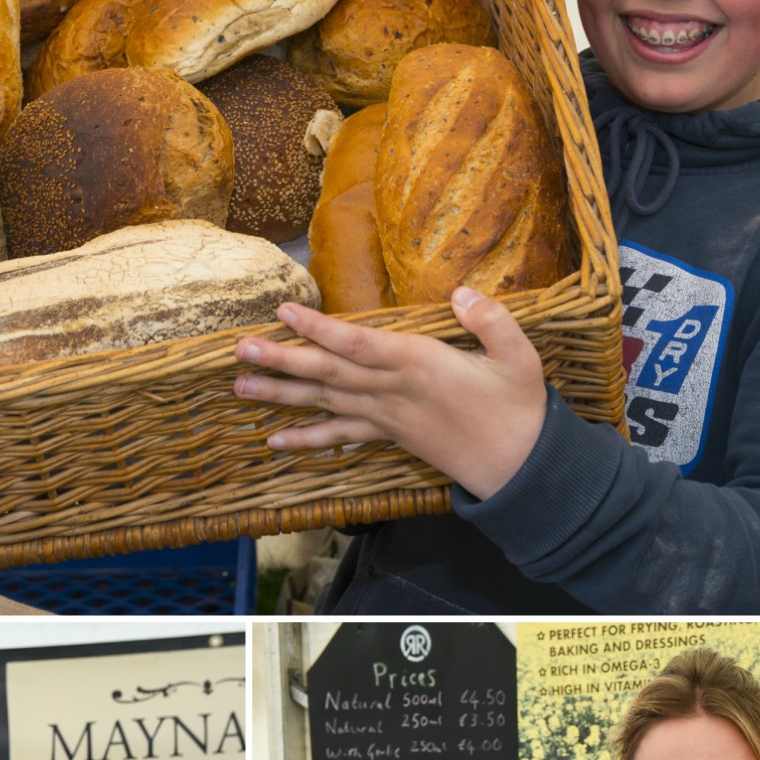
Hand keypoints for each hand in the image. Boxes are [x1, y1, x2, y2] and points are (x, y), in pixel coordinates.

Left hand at [233, 291, 549, 497]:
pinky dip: (307, 439)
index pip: (360, 344)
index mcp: (421, 364)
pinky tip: (276, 441)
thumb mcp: (520, 357)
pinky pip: (341, 437)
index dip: (320, 329)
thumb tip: (464, 292)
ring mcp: (388, 417)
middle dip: (282, 360)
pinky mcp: (390, 437)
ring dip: (282, 396)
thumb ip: (492, 320)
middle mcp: (394, 391)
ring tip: (240, 387)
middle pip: (329, 373)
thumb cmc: (520, 408)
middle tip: (240, 350)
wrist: (520, 467)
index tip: (284, 312)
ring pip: (326, 402)